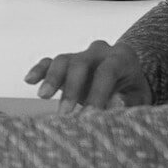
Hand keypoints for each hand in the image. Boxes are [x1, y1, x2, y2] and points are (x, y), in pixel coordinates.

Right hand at [25, 39, 149, 107]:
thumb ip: (129, 102)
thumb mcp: (138, 98)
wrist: (127, 80)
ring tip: (43, 96)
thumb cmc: (133, 92)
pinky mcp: (67, 63)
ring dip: (52, 78)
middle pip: (81, 63)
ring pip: (63, 60)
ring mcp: (81, 55)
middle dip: (71, 89)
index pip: (107, 71)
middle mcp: (99, 51)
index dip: (98, 93)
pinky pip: (50, 61)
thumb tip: (116, 105)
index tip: (89, 116)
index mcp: (122, 57)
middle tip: (64, 113)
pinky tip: (29, 80)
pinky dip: (39, 70)